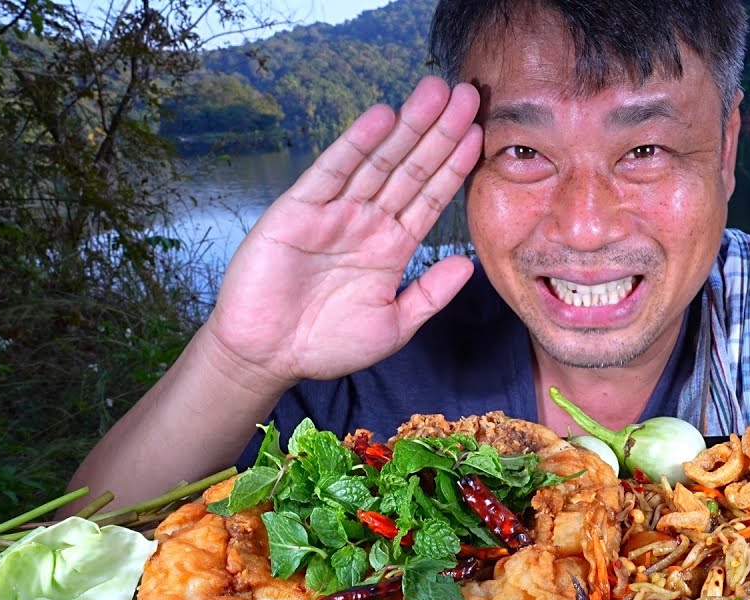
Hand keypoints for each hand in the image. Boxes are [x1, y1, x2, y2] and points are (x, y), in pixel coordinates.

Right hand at [203, 76, 481, 391]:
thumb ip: (430, 295)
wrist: (268, 357)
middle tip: (467, 93)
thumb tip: (469, 265)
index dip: (455, 165)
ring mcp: (335, 212)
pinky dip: (356, 143)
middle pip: (412, 168)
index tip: (481, 133)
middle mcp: (367, 221)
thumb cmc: (327, 344)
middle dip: (440, 131)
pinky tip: (381, 117)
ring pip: (379, 161)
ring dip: (407, 126)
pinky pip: (332, 171)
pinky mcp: (299, 210)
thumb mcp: (393, 325)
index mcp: (392, 246)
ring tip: (435, 91)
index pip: (431, 196)